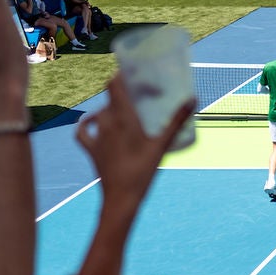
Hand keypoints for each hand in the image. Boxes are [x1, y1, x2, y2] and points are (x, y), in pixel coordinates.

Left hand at [75, 74, 193, 218]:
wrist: (121, 198)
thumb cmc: (143, 171)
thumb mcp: (162, 145)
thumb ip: (176, 121)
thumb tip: (193, 99)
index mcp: (122, 118)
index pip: (115, 85)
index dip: (123, 76)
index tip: (137, 76)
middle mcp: (106, 123)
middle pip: (111, 98)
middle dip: (125, 93)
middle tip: (141, 97)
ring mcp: (97, 137)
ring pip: (100, 112)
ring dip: (111, 108)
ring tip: (126, 111)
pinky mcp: (91, 150)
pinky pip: (82, 132)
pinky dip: (86, 124)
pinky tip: (93, 122)